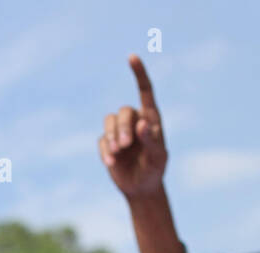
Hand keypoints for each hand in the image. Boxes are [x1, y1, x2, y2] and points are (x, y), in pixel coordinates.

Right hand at [98, 55, 167, 199]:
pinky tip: (111, 163)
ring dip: (112, 137)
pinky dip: (106, 151)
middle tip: (124, 146)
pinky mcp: (108, 144)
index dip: (138, 73)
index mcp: (151, 118)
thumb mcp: (157, 157)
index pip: (145, 91)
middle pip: (123, 112)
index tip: (132, 57)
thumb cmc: (155, 170)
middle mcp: (135, 120)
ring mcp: (119, 132)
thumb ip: (151, 140)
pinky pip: (102, 140)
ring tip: (117, 153)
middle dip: (122, 128)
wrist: (141, 188)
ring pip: (109, 122)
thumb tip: (142, 124)